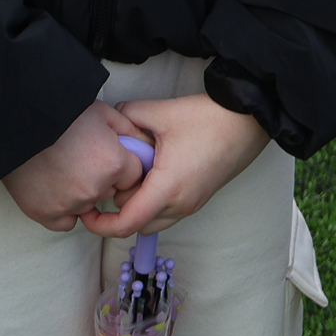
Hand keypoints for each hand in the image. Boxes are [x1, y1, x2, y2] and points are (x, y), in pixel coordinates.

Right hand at [2, 99, 147, 232]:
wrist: (16, 122)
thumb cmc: (59, 113)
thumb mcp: (102, 111)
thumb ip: (128, 130)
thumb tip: (143, 143)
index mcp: (113, 164)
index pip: (133, 175)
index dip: (123, 164)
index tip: (109, 155)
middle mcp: (95, 189)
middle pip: (110, 192)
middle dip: (103, 179)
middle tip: (83, 159)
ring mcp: (70, 205)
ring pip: (88, 206)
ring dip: (82, 194)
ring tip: (65, 169)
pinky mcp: (45, 214)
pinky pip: (66, 222)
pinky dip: (63, 210)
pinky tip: (55, 189)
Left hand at [83, 93, 270, 238]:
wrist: (250, 120)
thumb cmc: (209, 117)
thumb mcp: (162, 112)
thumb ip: (128, 116)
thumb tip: (112, 121)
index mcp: (168, 188)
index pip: (125, 224)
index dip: (99, 223)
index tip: (85, 210)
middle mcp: (180, 205)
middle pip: (136, 224)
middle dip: (119, 206)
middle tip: (113, 175)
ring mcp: (192, 204)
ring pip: (152, 220)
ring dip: (138, 204)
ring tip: (135, 172)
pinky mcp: (199, 198)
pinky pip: (167, 212)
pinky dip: (153, 200)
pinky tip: (153, 170)